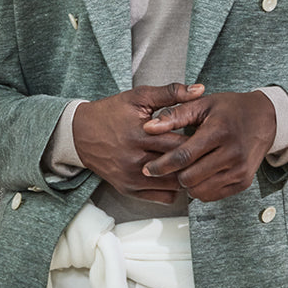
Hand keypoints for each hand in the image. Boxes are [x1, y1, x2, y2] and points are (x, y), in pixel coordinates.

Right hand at [71, 83, 204, 203]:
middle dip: (196, 159)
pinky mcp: (128, 189)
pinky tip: (177, 175)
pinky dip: (174, 188)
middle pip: (178, 165)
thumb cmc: (111, 113)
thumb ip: (171, 93)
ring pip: (174, 185)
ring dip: (186, 175)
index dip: (199, 140)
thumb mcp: (139, 97)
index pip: (181, 143)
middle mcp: (135, 159)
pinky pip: (162, 198)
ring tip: (194, 163)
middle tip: (206, 151)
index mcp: (140, 134)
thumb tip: (200, 89)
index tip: (207, 135)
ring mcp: (131, 178)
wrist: (80, 134)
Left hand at [141, 90, 276, 201]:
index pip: (183, 156)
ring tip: (183, 170)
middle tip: (167, 168)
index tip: (148, 169)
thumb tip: (148, 128)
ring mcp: (240, 170)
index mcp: (219, 131)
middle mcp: (232, 153)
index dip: (162, 165)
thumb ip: (175, 115)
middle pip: (190, 177)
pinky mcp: (244, 182)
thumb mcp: (203, 104)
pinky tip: (198, 174)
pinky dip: (200, 188)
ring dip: (187, 183)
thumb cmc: (231, 109)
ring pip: (199, 191)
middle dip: (173, 175)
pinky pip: (212, 195)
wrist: (265, 119)